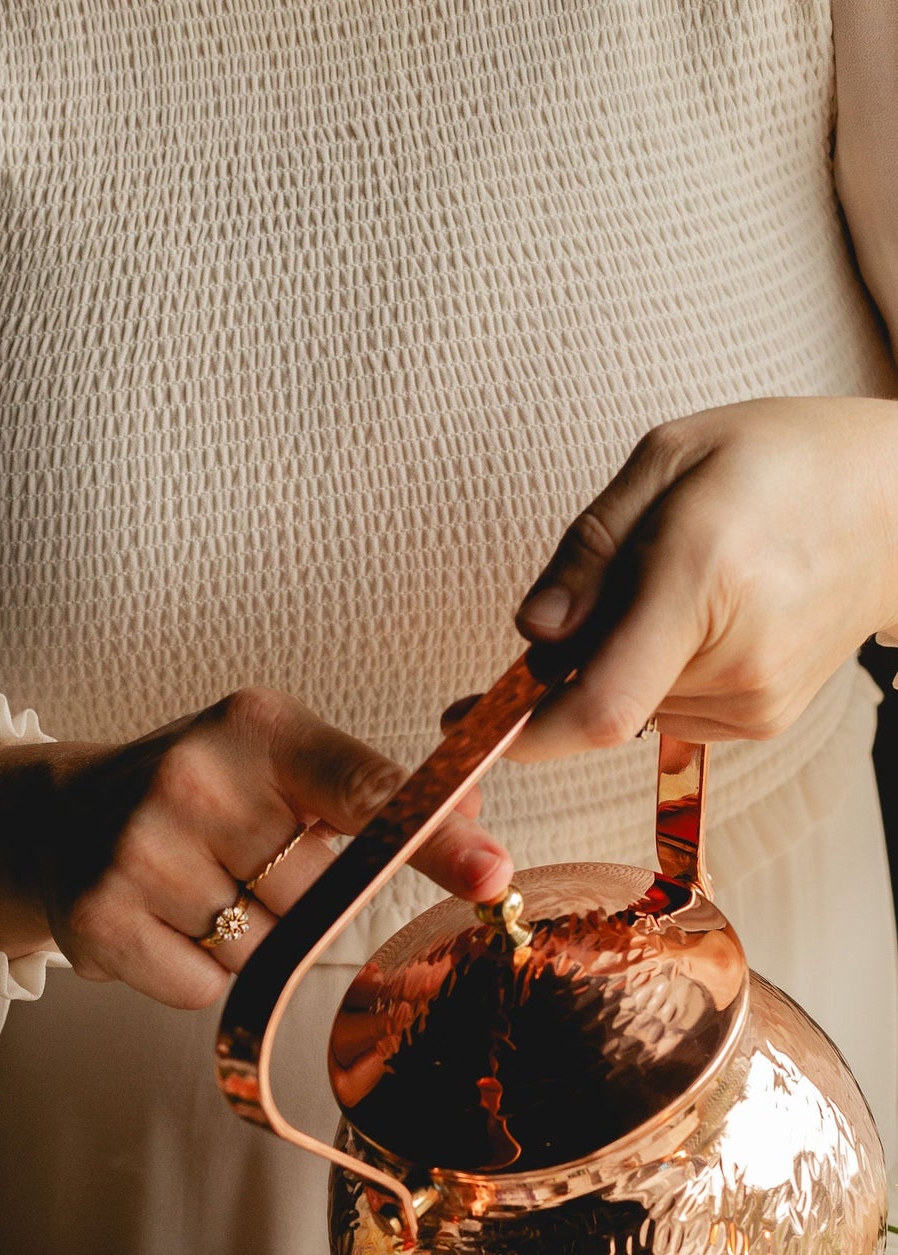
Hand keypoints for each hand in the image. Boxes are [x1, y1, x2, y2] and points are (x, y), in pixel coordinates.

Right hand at [0, 687, 511, 1007]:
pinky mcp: (101, 918)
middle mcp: (193, 780)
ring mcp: (140, 850)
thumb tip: (475, 827)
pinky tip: (159, 925)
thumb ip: (368, 795)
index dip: (432, 839)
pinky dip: (193, 972)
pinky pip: (205, 986)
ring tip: (193, 892)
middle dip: (294, 899)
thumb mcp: (276, 764)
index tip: (490, 873)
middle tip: (238, 862)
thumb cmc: (196, 799)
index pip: (363, 790)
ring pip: (260, 950)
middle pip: (315, 898)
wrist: (55, 819)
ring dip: (242, 938)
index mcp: (255, 729)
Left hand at [508, 396, 897, 759]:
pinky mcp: (762, 720)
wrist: (895, 507)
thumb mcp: (670, 457)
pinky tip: (705, 616)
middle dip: (574, 656)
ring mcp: (755, 701)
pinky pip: (670, 710)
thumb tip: (532, 632)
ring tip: (680, 585)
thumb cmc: (780, 463)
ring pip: (633, 706)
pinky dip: (658, 671)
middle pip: (602, 697)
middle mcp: (735, 657)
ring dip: (620, 659)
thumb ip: (590, 548)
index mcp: (705, 576)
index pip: (597, 703)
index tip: (466, 724)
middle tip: (608, 585)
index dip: (523, 729)